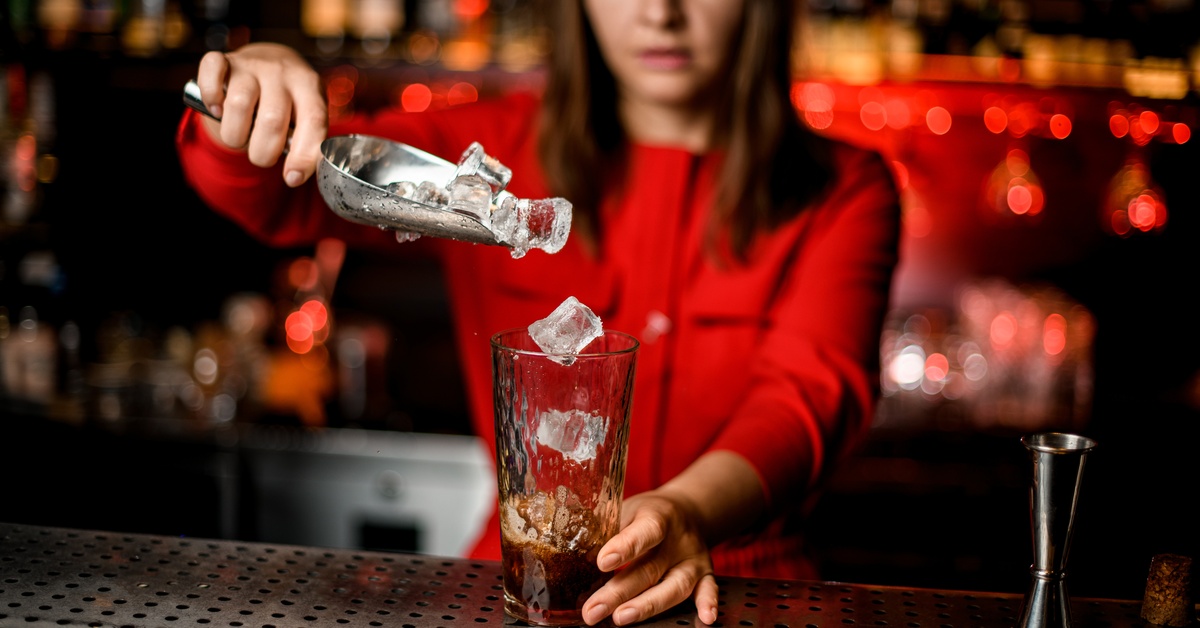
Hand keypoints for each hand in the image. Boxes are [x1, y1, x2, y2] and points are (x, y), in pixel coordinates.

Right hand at [194, 43, 327, 186]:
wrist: (271, 58)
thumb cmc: (291, 99)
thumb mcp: (307, 114)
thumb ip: (306, 140)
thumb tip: (296, 175)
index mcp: (310, 86)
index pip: (313, 121)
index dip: (303, 155)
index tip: (292, 178)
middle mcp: (282, 72)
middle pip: (271, 120)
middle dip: (263, 153)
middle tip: (262, 155)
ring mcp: (252, 64)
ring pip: (238, 105)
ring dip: (235, 135)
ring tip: (240, 136)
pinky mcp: (225, 60)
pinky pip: (211, 73)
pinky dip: (210, 97)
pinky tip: (217, 110)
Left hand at [581, 491, 719, 625]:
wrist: (686, 510)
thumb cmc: (645, 514)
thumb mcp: (625, 509)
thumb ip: (603, 528)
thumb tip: (564, 545)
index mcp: (658, 516)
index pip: (644, 532)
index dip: (624, 547)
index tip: (602, 562)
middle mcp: (679, 539)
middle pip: (650, 569)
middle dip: (619, 592)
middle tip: (592, 610)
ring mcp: (693, 559)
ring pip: (674, 586)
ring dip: (648, 605)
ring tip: (621, 618)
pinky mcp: (705, 574)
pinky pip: (709, 590)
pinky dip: (707, 603)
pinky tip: (705, 619)